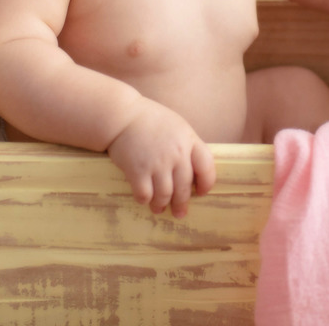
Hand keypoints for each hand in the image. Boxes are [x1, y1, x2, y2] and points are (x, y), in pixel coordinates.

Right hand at [107, 99, 216, 217]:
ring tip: (159, 208)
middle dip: (182, 203)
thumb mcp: (177, 126)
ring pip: (165, 195)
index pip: (206, 167)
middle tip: (179, 212)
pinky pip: (145, 194)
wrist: (122, 116)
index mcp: (189, 140)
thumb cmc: (150, 120)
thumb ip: (187, 146)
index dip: (206, 183)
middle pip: (184, 187)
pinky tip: (144, 199)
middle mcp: (176, 154)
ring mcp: (157, 163)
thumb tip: (193, 171)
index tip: (201, 192)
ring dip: (162, 204)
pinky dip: (145, 200)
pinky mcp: (137, 171)